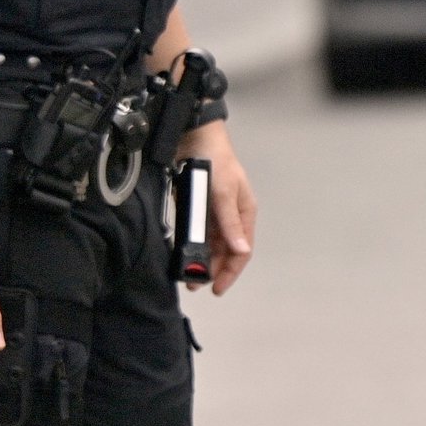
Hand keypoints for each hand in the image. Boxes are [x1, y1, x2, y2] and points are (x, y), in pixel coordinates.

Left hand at [178, 122, 255, 294]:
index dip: (231, 271)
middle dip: (213, 269)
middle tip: (195, 284)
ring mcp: (213, 211)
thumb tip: (242, 251)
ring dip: (201, 259)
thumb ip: (230, 223)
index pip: (242, 249)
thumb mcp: (223, 193)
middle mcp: (230, 215)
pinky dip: (191, 244)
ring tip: (187, 273)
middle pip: (225, 249)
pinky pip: (196, 232)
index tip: (216, 288)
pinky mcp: (197, 206)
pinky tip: (182, 253)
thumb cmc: (216, 162)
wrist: (194, 136)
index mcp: (244, 212)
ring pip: (210, 243)